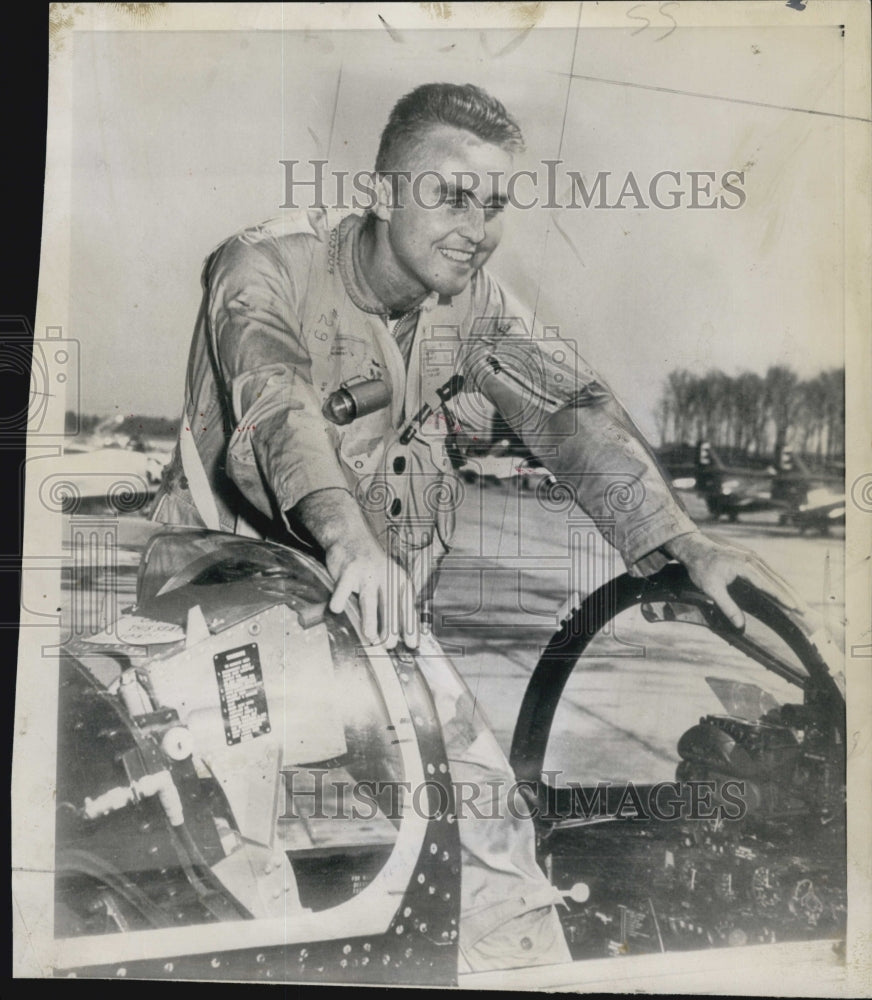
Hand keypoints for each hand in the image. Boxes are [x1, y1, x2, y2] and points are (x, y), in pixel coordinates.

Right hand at [325, 534, 418, 649]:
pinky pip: (342, 593)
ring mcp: (366, 573)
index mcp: (399, 579)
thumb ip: (393, 603)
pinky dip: (339, 604)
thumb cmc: (371, 566)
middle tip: (388, 645)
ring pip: (369, 601)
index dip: (411, 626)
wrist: (349, 537)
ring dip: (370, 621)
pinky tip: (337, 609)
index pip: (408, 605)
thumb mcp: (388, 579)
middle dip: (391, 628)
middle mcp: (386, 575)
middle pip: (391, 605)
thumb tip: (400, 636)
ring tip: (370, 637)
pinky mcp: (348, 571)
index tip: (411, 644)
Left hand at [663, 531, 807, 629]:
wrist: (694, 548)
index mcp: (744, 566)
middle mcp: (752, 560)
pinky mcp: (751, 558)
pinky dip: (779, 582)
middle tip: (804, 610)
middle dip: (790, 595)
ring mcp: (752, 557)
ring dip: (787, 588)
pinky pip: (769, 571)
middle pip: (776, 579)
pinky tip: (784, 591)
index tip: (794, 608)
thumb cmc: (701, 568)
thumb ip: (727, 606)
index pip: (768, 585)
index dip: (782, 597)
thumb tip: (740, 625)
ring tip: (799, 602)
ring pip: (775, 574)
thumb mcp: (711, 589)